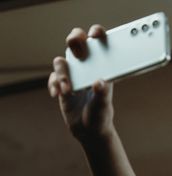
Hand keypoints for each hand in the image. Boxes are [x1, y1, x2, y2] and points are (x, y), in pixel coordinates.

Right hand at [48, 25, 114, 142]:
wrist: (89, 131)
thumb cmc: (101, 115)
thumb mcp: (104, 106)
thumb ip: (103, 94)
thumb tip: (99, 82)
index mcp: (101, 67)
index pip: (99, 44)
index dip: (96, 34)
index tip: (94, 35)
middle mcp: (86, 67)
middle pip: (76, 43)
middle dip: (74, 41)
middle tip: (77, 51)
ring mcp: (73, 75)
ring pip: (61, 62)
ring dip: (63, 74)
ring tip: (68, 90)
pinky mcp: (61, 84)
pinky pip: (53, 78)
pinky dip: (54, 84)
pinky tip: (58, 94)